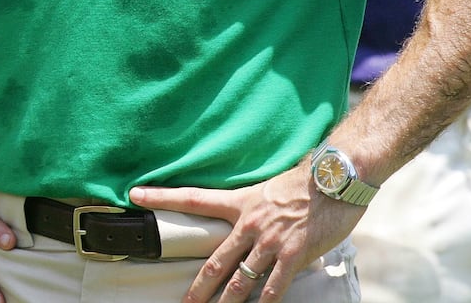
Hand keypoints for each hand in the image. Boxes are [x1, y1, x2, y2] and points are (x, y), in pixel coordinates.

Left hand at [130, 167, 362, 302]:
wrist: (335, 179)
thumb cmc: (306, 184)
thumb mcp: (269, 191)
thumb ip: (254, 211)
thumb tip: (249, 228)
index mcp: (239, 202)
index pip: (192, 198)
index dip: (162, 196)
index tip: (135, 194)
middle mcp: (248, 223)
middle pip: (214, 260)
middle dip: (197, 287)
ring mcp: (269, 241)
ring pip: (238, 279)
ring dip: (225, 302)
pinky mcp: (292, 255)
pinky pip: (272, 287)